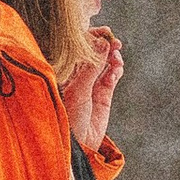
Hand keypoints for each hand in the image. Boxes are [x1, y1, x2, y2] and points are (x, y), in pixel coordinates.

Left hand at [62, 26, 124, 150]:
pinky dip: (116, 70)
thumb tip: (103, 43)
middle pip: (92, 52)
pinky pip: (112, 75)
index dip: (90, 37)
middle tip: (114, 42)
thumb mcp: (78, 91)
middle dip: (104, 44)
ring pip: (104, 62)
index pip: (76, 47)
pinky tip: (117, 69)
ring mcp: (90, 84)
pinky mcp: (103, 94)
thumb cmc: (68, 119)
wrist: (78, 147)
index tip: (103, 32)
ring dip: (112, 56)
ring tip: (117, 57)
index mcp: (62, 71)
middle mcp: (75, 75)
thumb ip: (91, 67)